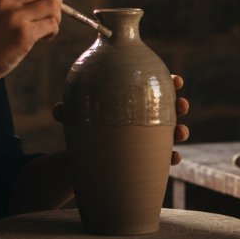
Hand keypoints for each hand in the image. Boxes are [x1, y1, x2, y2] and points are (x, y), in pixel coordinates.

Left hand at [52, 73, 189, 164]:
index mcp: (135, 98)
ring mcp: (150, 137)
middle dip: (180, 105)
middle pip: (171, 107)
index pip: (157, 85)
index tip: (177, 80)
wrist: (86, 155)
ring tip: (180, 132)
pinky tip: (174, 158)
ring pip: (173, 132)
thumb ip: (68, 112)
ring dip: (181, 131)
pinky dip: (171, 158)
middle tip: (182, 105)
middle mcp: (147, 116)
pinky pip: (165, 158)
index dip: (171, 81)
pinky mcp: (149, 158)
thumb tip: (58, 109)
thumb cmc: (87, 125)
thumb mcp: (78, 116)